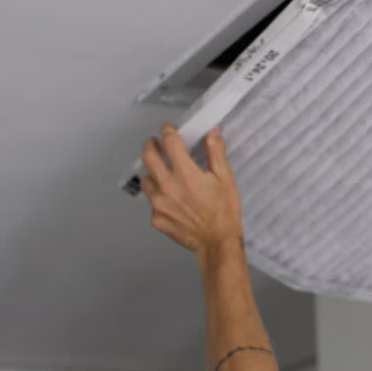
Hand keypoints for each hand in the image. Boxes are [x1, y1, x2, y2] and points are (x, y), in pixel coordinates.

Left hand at [140, 123, 242, 254]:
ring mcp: (158, 203)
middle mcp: (167, 186)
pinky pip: (152, 202)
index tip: (167, 128)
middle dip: (150, 145)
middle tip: (154, 143)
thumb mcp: (225, 178)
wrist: (217, 242)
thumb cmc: (224, 212)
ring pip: (146, 179)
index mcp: (185, 173)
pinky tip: (170, 199)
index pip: (169, 142)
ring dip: (152, 172)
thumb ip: (216, 152)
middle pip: (148, 157)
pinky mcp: (156, 218)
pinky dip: (158, 196)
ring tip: (161, 173)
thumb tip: (213, 132)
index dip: (167, 131)